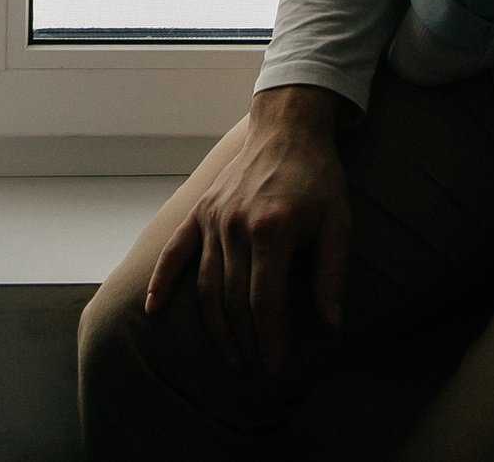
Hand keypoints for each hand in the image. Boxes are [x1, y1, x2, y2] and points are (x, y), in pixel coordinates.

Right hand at [145, 87, 351, 374]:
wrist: (288, 127)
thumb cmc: (319, 177)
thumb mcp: (339, 223)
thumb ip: (331, 274)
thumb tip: (332, 323)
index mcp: (271, 231)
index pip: (264, 301)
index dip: (269, 339)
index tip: (275, 366)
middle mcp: (235, 226)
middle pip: (233, 300)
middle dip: (246, 340)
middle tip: (257, 367)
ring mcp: (212, 218)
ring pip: (207, 285)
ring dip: (216, 326)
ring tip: (231, 355)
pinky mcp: (200, 211)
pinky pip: (174, 252)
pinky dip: (162, 282)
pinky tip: (154, 310)